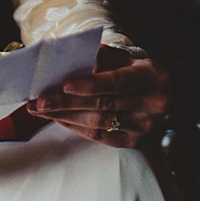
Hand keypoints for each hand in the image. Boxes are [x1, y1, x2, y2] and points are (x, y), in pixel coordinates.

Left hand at [27, 45, 170, 147]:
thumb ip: (101, 58)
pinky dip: (76, 127)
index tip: (64, 85)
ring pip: (99, 123)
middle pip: (103, 105)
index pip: (117, 82)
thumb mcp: (124, 58)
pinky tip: (58, 119)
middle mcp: (153, 104)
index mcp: (152, 76)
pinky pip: (100, 137)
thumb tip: (69, 61)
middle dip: (67, 103)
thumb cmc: (134, 71)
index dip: (90, 84)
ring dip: (65, 116)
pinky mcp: (135, 143)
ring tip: (40, 109)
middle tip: (39, 101)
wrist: (160, 95)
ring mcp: (145, 127)